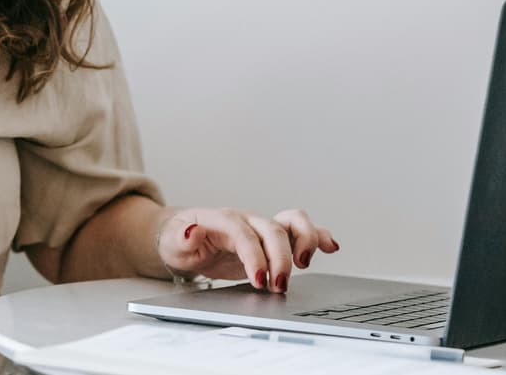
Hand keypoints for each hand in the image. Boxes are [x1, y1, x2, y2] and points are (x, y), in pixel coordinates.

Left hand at [156, 207, 338, 292]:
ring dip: (305, 241)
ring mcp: (262, 226)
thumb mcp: (174, 242)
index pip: (244, 234)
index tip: (260, 280)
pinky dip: (318, 236)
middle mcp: (247, 219)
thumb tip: (192, 230)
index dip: (255, 256)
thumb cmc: (181, 240)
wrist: (185, 237)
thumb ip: (182, 237)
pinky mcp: (272, 238)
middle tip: (279, 285)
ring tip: (304, 264)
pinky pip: (300, 230)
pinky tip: (331, 247)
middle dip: (281, 258)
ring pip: (292, 221)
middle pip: (272, 229)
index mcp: (223, 220)